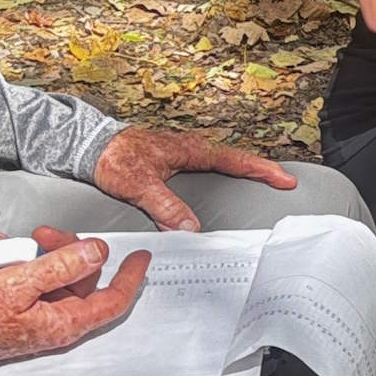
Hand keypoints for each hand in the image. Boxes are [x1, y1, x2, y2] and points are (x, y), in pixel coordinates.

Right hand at [0, 225, 149, 362]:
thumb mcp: (20, 285)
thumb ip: (62, 266)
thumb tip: (98, 252)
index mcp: (65, 322)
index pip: (113, 300)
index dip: (131, 277)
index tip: (142, 256)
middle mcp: (55, 320)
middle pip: (81, 277)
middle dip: (67, 248)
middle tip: (45, 233)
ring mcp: (36, 315)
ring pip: (54, 274)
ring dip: (39, 252)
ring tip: (14, 243)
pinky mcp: (18, 308)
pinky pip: (29, 279)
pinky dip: (19, 261)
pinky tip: (2, 252)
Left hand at [92, 127, 297, 232]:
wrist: (91, 146)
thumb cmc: (116, 158)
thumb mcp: (141, 185)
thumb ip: (166, 207)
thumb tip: (190, 228)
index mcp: (192, 150)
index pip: (236, 161)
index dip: (262, 170)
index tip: (284, 178)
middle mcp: (192, 149)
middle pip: (237, 159)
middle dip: (261, 169)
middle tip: (282, 180)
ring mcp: (184, 152)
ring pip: (223, 161)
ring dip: (244, 169)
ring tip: (260, 179)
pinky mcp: (174, 159)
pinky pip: (208, 166)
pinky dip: (224, 172)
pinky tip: (221, 181)